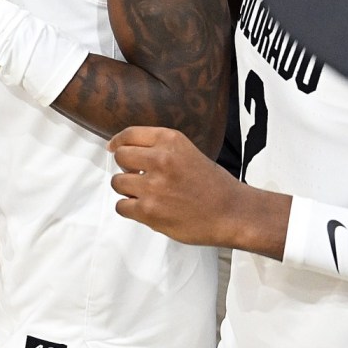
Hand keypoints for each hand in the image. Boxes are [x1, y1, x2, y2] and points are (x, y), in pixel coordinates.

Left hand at [108, 126, 242, 247]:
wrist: (232, 213)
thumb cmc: (213, 185)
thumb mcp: (187, 152)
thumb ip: (159, 149)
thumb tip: (123, 150)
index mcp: (170, 140)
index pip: (130, 134)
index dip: (119, 142)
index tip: (115, 148)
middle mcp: (160, 159)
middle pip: (120, 157)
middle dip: (127, 167)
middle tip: (139, 176)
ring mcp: (153, 186)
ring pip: (117, 182)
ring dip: (127, 189)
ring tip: (145, 194)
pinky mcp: (149, 210)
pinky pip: (121, 206)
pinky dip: (129, 208)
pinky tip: (145, 208)